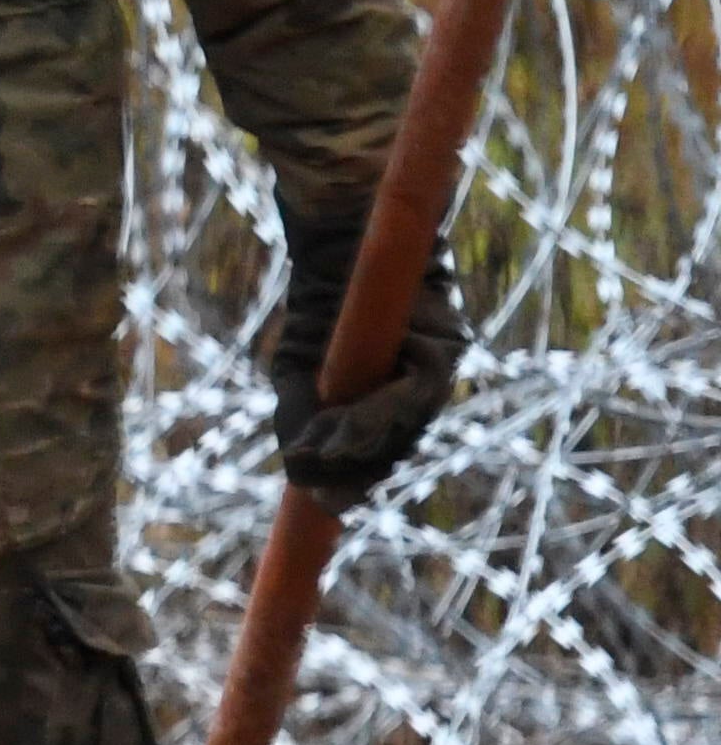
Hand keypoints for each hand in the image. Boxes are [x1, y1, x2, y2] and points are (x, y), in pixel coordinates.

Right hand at [265, 215, 461, 502]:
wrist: (344, 235)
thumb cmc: (322, 303)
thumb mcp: (298, 368)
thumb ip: (304, 414)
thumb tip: (297, 467)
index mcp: (396, 394)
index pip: (384, 448)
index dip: (358, 479)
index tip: (327, 508)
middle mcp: (428, 383)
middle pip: (400, 442)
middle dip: (360, 471)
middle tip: (324, 498)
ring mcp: (443, 362)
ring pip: (409, 423)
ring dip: (362, 448)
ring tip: (320, 461)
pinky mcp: (448, 340)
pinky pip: (416, 391)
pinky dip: (374, 415)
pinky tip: (337, 429)